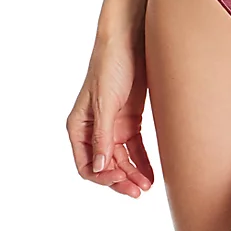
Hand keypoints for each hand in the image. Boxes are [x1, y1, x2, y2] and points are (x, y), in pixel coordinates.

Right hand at [66, 33, 154, 197]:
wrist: (131, 39)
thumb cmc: (111, 66)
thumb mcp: (106, 102)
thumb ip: (103, 136)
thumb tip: (101, 168)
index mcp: (79, 127)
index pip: (87, 164)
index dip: (103, 178)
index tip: (120, 180)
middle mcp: (94, 129)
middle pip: (106, 166)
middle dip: (120, 180)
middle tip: (138, 191)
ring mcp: (113, 125)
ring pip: (121, 160)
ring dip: (132, 174)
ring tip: (146, 186)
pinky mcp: (130, 119)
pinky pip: (135, 148)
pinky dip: (141, 161)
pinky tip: (151, 173)